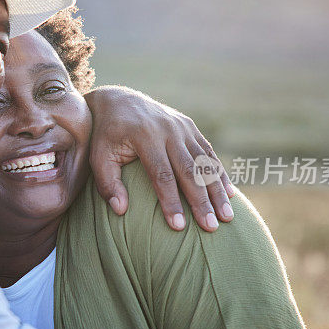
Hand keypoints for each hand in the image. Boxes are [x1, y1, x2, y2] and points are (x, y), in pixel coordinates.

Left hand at [84, 86, 234, 231]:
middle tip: (211, 227)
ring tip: (227, 216)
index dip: (171, 202)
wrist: (117, 101)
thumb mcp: (98, 157)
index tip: (179, 227)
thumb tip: (120, 210)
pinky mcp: (190, 126)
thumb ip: (107, 184)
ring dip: (217, 190)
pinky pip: (208, 152)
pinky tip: (229, 194)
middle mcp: (168, 130)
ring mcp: (182, 127)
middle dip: (202, 201)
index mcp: (145, 137)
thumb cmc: (105, 136)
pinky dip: (219, 173)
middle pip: (190, 170)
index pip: (162, 175)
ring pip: (204, 162)